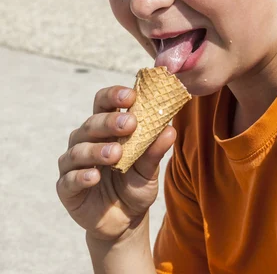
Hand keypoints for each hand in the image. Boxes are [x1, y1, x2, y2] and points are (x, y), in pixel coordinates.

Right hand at [56, 85, 175, 242]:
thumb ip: (155, 150)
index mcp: (106, 128)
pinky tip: (94, 177)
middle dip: (110, 122)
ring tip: (116, 154)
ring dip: (97, 150)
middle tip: (130, 124)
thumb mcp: (149, 169)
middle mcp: (87, 140)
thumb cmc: (136, 185)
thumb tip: (170, 130)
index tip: (131, 96)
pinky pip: (68, 179)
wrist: (125, 221)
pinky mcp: (66, 188)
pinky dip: (81, 176)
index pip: (104, 103)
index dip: (114, 96)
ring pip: (78, 149)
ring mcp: (74, 163)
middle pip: (92, 123)